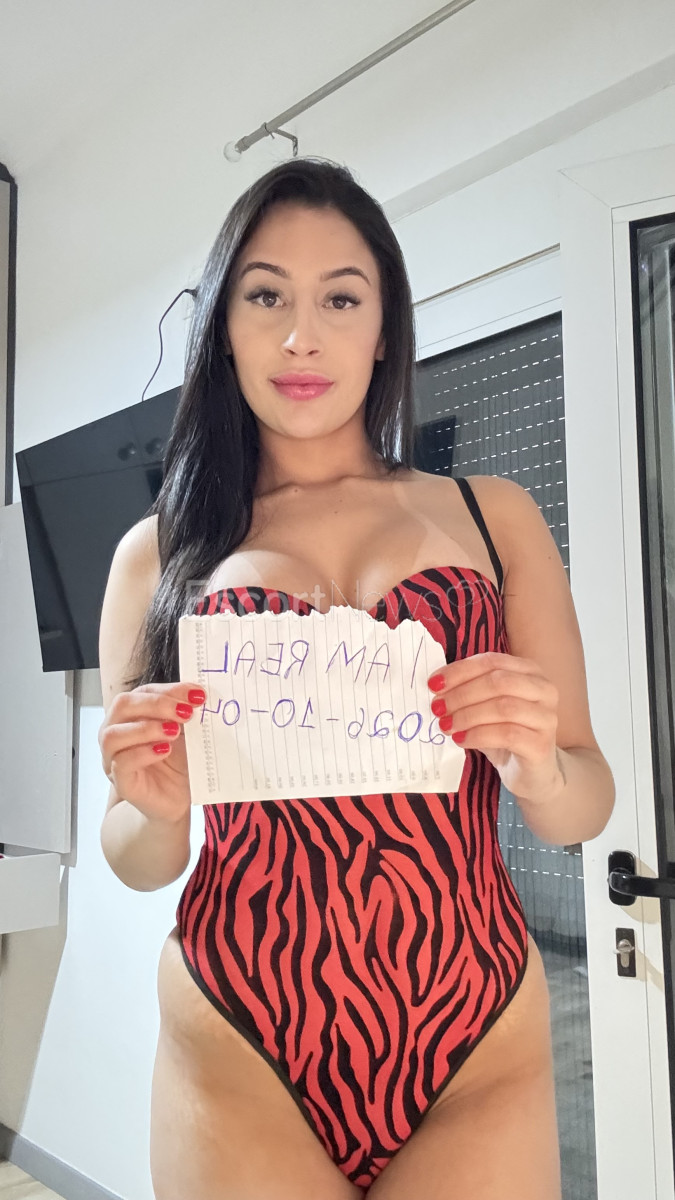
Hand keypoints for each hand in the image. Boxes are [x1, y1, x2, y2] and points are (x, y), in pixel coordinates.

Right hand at [98, 682, 205, 822]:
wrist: (177, 800)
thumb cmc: (177, 764)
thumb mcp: (186, 733)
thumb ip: (186, 713)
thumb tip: (199, 695)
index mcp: (132, 715)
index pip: (143, 692)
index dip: (169, 690)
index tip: (197, 694)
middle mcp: (116, 732)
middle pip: (122, 705)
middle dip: (157, 704)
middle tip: (185, 712)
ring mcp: (113, 758)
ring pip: (113, 734)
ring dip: (146, 728)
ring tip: (174, 732)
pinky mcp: (121, 782)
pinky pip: (121, 763)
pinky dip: (143, 753)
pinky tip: (164, 750)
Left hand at [427, 651, 562, 802]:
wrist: (530, 774)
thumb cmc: (505, 735)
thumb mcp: (486, 707)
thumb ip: (469, 691)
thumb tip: (436, 684)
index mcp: (530, 672)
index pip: (492, 661)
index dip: (460, 671)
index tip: (434, 683)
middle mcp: (544, 691)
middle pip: (499, 682)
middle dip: (462, 694)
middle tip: (438, 707)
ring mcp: (547, 718)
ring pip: (504, 707)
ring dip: (467, 715)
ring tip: (446, 725)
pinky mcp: (542, 745)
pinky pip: (507, 735)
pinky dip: (478, 735)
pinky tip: (461, 740)